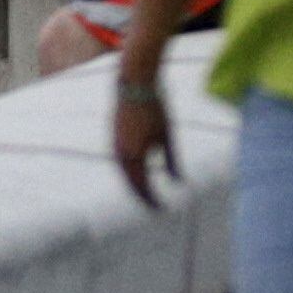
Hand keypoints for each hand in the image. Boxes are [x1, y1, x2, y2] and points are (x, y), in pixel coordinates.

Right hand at [110, 78, 178, 208]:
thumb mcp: (167, 136)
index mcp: (134, 156)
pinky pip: (120, 161)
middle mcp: (120, 154)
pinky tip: (139, 169)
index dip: (152, 201)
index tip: (163, 209)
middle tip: (154, 205)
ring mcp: (114, 144)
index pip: (142, 188)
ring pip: (123, 172)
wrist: (135, 83)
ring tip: (147, 191)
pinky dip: (129, 170)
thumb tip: (179, 182)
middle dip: (142, 195)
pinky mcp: (113, 136)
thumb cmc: (155, 108)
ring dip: (134, 183)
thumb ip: (172, 161)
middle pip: (130, 183)